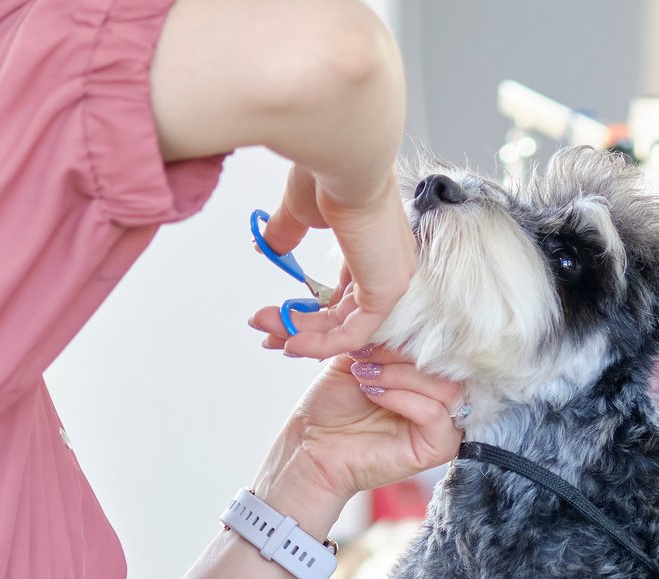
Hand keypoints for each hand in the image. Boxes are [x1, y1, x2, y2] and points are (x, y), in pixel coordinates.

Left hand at [249, 343, 464, 521]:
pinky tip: (374, 394)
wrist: (312, 445)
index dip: (411, 333)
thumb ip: (386, 337)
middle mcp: (442, 400)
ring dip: (401, 376)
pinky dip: (403, 398)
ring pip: (446, 388)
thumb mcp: (359, 357)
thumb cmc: (333, 405)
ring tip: (365, 377)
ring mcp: (444, 424)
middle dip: (404, 355)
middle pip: (448, 365)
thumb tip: (407, 312)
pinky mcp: (437, 448)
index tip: (372, 331)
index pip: (442, 346)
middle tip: (366, 357)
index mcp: (430, 376)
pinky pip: (434, 413)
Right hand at [259, 164, 414, 357]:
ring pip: (347, 327)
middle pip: (344, 314)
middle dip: (301, 327)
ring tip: (270, 335)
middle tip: (266, 327)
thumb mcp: (301, 210)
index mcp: (376, 247)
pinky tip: (292, 342)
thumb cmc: (328, 170)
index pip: (348, 293)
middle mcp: (390, 266)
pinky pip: (354, 334)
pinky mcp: (385, 292)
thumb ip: (287, 232)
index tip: (280, 315)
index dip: (313, 310)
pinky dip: (321, 344)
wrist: (342, 155)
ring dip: (304, 336)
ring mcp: (391, 280)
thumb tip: (266, 245)